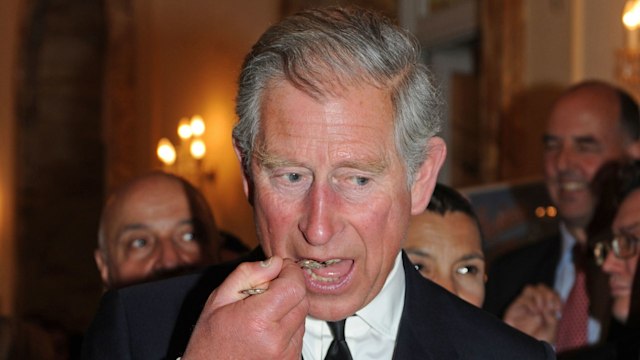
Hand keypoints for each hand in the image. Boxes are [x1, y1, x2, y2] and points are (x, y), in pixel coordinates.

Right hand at [182, 257, 308, 358]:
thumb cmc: (210, 341)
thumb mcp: (218, 299)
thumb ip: (247, 274)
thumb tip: (273, 262)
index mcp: (257, 319)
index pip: (294, 285)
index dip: (290, 271)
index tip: (279, 269)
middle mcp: (276, 338)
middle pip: (302, 298)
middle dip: (289, 287)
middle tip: (267, 291)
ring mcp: (286, 353)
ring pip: (302, 315)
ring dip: (289, 306)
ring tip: (264, 314)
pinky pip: (299, 332)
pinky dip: (288, 325)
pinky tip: (268, 329)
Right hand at [503, 284, 560, 343]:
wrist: (527, 347)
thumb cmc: (539, 338)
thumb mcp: (551, 327)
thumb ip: (551, 314)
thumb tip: (547, 306)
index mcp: (545, 306)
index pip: (551, 292)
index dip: (556, 297)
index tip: (558, 309)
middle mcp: (534, 303)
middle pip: (541, 287)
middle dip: (548, 295)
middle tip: (549, 308)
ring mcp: (524, 304)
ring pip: (530, 288)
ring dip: (539, 297)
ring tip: (541, 309)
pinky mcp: (514, 308)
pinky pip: (523, 298)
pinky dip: (531, 303)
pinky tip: (534, 312)